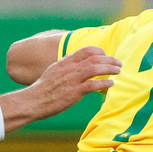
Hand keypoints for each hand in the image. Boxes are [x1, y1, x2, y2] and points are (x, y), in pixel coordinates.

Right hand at [0, 46, 120, 132]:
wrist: (33, 101)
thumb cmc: (43, 89)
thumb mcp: (53, 72)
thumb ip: (66, 67)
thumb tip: (77, 66)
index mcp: (65, 62)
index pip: (86, 50)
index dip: (100, 51)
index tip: (107, 56)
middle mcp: (69, 68)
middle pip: (94, 58)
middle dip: (109, 59)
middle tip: (118, 63)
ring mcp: (71, 80)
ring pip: (95, 68)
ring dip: (109, 68)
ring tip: (118, 71)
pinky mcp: (73, 92)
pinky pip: (92, 85)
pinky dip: (104, 82)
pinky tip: (111, 84)